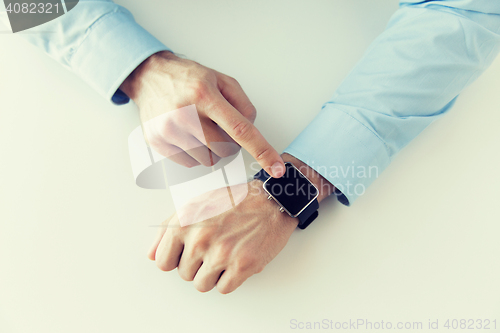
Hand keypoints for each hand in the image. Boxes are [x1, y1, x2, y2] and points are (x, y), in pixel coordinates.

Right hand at [120, 51, 284, 177]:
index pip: (240, 129)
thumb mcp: (221, 80)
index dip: (262, 150)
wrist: (149, 77)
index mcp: (204, 95)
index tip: (276, 168)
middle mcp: (184, 114)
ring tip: (199, 128)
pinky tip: (186, 134)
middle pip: (225, 150)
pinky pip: (190, 163)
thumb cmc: (188, 78)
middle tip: (219, 127)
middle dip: (230, 144)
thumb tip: (252, 130)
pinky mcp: (157, 143)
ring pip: (208, 160)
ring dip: (211, 149)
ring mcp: (168, 131)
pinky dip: (195, 153)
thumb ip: (243, 104)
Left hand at [147, 154, 334, 293]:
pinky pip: (224, 288)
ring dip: (212, 275)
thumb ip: (169, 229)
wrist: (271, 200)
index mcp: (184, 223)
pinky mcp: (242, 265)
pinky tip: (236, 260)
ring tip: (225, 254)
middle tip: (214, 248)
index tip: (188, 254)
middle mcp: (200, 238)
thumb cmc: (235, 201)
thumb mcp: (196, 205)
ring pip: (202, 285)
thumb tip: (152, 256)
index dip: (176, 259)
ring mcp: (221, 253)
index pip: (163, 262)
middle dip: (197, 265)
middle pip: (184, 274)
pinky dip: (230, 279)